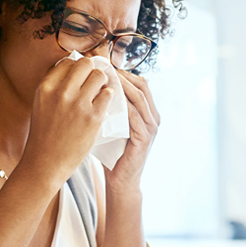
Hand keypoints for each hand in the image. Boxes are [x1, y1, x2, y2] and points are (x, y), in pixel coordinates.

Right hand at [21, 57, 113, 185]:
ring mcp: (78, 104)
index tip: (80, 78)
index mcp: (46, 87)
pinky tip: (103, 105)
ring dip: (102, 82)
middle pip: (85, 64)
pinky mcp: (93, 117)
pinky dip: (108, 97)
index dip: (77, 68)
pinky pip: (108, 95)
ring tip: (100, 92)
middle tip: (94, 82)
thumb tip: (74, 67)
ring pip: (100, 76)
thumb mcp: (41, 104)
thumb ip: (55, 86)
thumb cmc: (44, 135)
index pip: (67, 62)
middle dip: (92, 70)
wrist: (46, 163)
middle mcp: (61, 92)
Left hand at [108, 70, 159, 188]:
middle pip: (142, 86)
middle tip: (104, 67)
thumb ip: (110, 108)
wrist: (121, 181)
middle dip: (123, 75)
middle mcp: (154, 118)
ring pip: (139, 98)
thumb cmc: (113, 153)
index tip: (105, 65)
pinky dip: (122, 105)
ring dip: (122, 86)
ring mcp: (151, 128)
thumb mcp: (113, 126)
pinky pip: (134, 116)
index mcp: (148, 113)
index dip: (124, 72)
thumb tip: (92, 87)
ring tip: (104, 78)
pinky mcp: (145, 138)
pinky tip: (108, 99)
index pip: (140, 83)